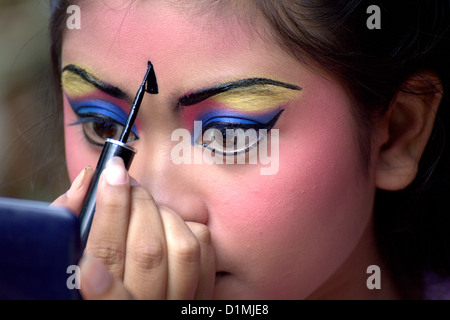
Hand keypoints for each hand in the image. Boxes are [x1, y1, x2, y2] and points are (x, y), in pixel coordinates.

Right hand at [52, 158, 214, 298]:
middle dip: (138, 202)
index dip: (111, 208)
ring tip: (146, 208)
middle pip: (149, 249)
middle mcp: (141, 304)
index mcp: (99, 301)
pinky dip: (188, 229)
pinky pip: (203, 252)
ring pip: (183, 249)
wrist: (126, 297)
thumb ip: (70, 219)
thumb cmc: (88, 278)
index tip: (112, 173)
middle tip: (127, 183)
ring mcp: (174, 301)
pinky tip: (167, 227)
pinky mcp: (197, 295)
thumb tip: (88, 180)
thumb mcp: (66, 257)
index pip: (107, 252)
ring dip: (164, 215)